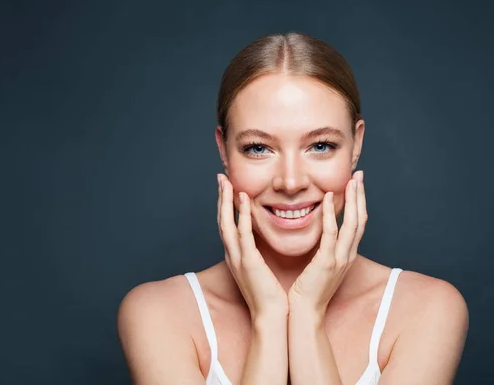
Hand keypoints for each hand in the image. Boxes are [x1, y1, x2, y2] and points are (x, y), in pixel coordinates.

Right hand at [217, 174, 288, 319]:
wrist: (272, 316)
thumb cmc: (270, 295)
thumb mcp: (261, 269)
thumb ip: (258, 253)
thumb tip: (263, 241)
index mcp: (237, 256)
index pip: (228, 225)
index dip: (226, 206)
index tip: (227, 187)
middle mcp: (233, 255)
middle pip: (222, 221)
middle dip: (221, 198)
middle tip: (221, 177)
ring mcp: (238, 258)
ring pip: (227, 224)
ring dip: (226, 202)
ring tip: (226, 182)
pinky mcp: (248, 262)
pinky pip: (242, 235)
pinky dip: (240, 216)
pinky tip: (242, 200)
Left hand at [287, 170, 366, 315]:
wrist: (304, 313)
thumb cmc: (307, 290)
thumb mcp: (320, 266)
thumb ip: (323, 249)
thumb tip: (321, 234)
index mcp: (346, 256)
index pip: (357, 224)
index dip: (359, 203)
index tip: (356, 184)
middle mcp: (348, 256)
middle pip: (361, 219)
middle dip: (360, 195)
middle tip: (359, 174)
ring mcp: (340, 259)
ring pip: (353, 224)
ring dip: (353, 199)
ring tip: (351, 180)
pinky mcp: (327, 263)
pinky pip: (331, 234)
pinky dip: (331, 214)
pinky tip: (328, 198)